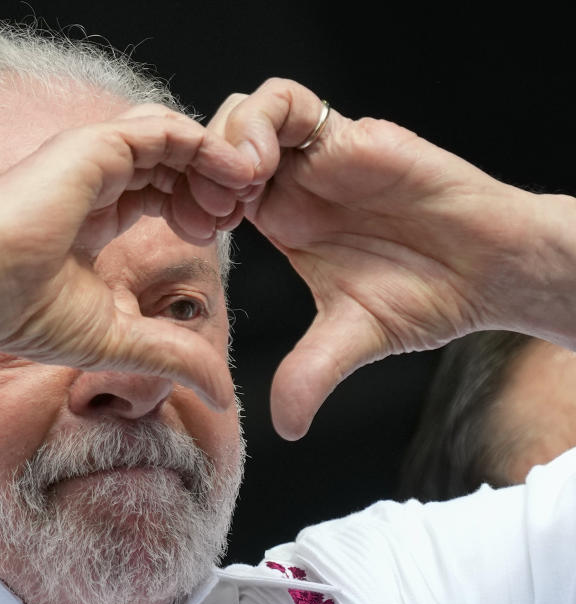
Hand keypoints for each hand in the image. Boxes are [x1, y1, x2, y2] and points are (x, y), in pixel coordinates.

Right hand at [0, 104, 256, 408]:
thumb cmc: (24, 313)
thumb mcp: (120, 338)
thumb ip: (174, 356)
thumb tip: (224, 397)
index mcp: (93, 217)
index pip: (157, 193)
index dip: (195, 208)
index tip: (218, 235)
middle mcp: (93, 181)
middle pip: (170, 162)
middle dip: (212, 183)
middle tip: (239, 212)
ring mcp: (93, 159)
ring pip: (171, 138)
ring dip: (213, 161)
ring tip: (241, 192)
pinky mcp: (94, 146)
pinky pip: (164, 129)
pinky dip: (204, 147)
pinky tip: (230, 175)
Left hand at [209, 79, 575, 438]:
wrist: (492, 269)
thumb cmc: (428, 297)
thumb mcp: (352, 338)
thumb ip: (310, 374)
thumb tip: (285, 428)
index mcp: (281, 220)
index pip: (210, 191)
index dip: (187, 203)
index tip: (189, 235)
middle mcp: (292, 183)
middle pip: (215, 146)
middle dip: (194, 169)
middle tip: (204, 211)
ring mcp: (317, 154)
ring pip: (243, 113)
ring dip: (222, 143)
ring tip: (233, 189)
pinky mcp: (348, 133)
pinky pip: (288, 100)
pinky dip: (260, 123)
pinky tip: (258, 167)